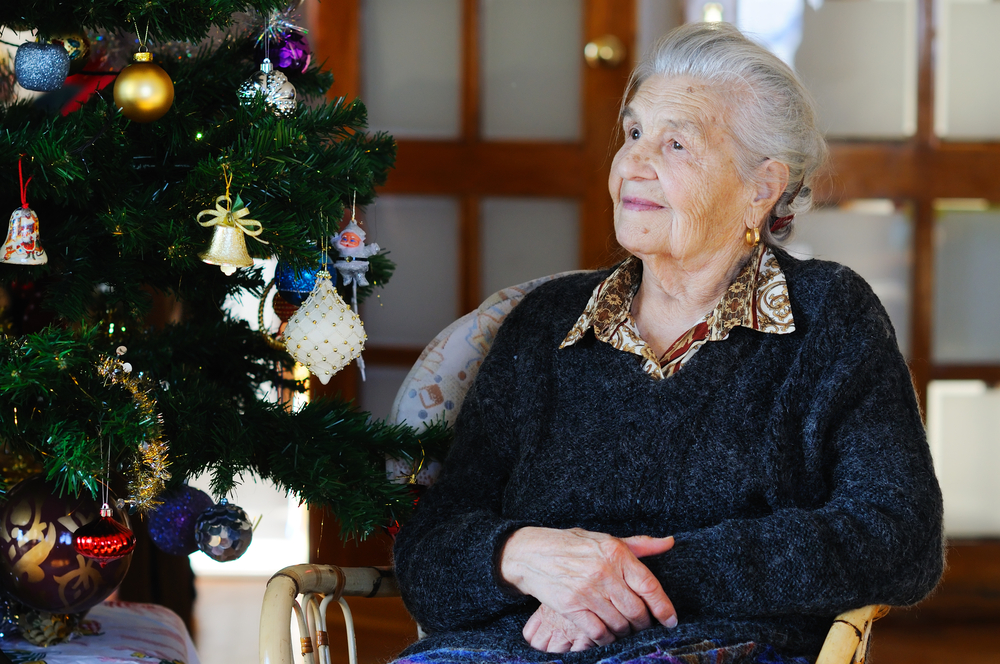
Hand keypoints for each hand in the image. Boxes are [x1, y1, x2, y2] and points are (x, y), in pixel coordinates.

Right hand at [500, 527, 676, 650]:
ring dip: (625, 631)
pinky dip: (606, 638)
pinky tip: (607, 634)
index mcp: (616, 553)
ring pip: (619, 624)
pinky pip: (598, 632)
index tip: (671, 620)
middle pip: (637, 610)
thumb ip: (639, 544)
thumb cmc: (572, 545)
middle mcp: (604, 572)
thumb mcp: (606, 539)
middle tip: (643, 624)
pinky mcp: (571, 606)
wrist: (532, 554)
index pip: (649, 586)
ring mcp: (587, 591)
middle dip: (644, 623)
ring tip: (624, 628)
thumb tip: (669, 543)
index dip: (664, 607)